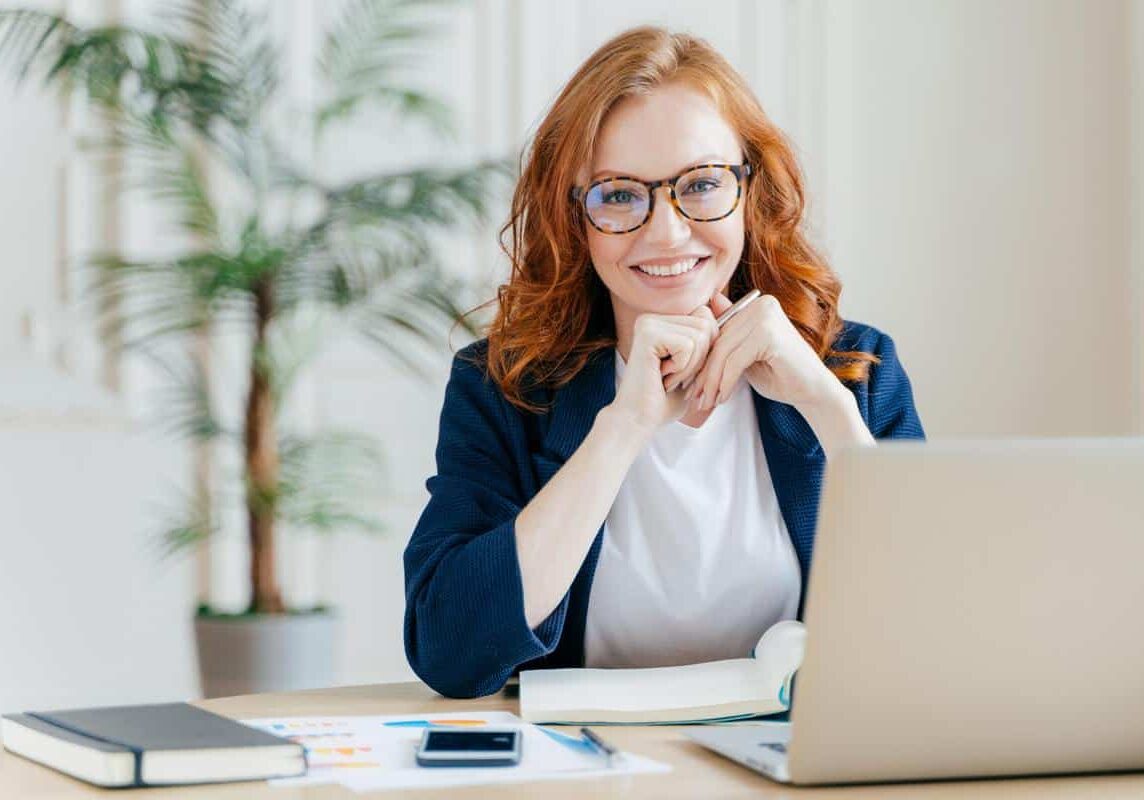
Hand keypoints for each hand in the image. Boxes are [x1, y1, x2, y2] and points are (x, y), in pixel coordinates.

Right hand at [609, 305, 718, 433]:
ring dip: (690, 367)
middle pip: (706, 325)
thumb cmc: (665, 400)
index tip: (683, 371)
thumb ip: (708, 341)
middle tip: (675, 377)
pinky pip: (688, 346)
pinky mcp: (648, 335)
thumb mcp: (693, 368)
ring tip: (668, 378)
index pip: (706, 319)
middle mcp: (652, 318)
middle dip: (700, 359)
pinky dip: (682, 369)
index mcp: (661, 322)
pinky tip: (662, 378)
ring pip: (699, 336)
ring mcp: (648, 324)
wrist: (637, 421)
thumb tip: (730, 312)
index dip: (706, 350)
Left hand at [687, 291, 841, 412]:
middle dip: (704, 373)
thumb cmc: (780, 374)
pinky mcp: (769, 335)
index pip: (717, 330)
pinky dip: (725, 383)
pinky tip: (722, 398)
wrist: (813, 392)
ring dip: (711, 382)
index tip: (691, 382)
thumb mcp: (745, 355)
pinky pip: (734, 361)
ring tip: (706, 402)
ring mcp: (766, 317)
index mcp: (756, 305)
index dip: (702, 358)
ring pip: (723, 352)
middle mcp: (761, 305)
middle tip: (694, 397)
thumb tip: (702, 312)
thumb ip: (728, 337)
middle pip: (718, 341)